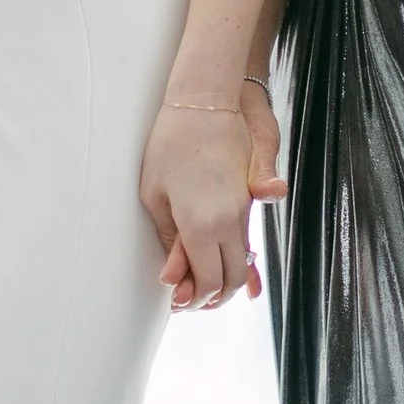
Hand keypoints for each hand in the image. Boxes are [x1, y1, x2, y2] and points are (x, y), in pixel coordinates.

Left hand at [140, 97, 283, 313]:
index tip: (177, 300)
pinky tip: (217, 261)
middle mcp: (229, 223)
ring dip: (225, 280)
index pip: (207, 282)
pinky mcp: (247, 198)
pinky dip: (233, 257)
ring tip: (200, 283)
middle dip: (214, 298)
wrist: (205, 104)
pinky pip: (245, 239)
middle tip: (189, 299)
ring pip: (243, 262)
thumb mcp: (155, 195)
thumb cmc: (170, 144)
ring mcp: (243, 211)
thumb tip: (174, 277)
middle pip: (231, 279)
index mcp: (202, 225)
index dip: (194, 298)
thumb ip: (170, 241)